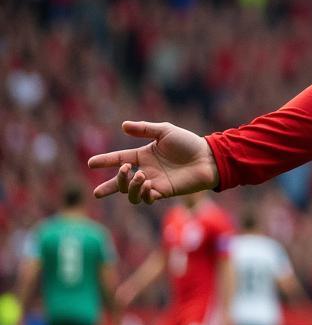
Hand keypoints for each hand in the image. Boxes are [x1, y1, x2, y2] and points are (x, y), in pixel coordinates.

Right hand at [90, 120, 218, 204]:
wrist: (208, 157)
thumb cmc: (188, 143)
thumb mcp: (165, 131)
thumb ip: (145, 129)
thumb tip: (123, 126)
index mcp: (144, 155)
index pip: (119, 159)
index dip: (104, 161)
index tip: (90, 163)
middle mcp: (146, 170)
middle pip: (120, 182)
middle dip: (111, 185)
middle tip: (116, 178)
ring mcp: (154, 183)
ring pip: (131, 193)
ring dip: (130, 186)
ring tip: (139, 176)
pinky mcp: (163, 192)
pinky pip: (146, 198)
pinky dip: (143, 193)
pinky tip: (148, 184)